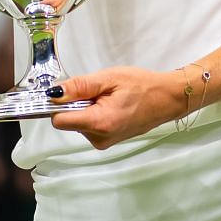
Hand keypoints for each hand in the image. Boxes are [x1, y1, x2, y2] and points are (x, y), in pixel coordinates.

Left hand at [48, 66, 192, 149]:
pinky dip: (93, 114)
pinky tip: (110, 105)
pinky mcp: (106, 141)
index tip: (67, 91)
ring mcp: (103, 142)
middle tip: (98, 91)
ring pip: (77, 123)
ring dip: (86, 108)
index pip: (59, 120)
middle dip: (76, 103)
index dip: (59, 104)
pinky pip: (88, 126)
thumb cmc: (142, 86)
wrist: (166, 99)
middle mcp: (99, 138)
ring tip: (108, 98)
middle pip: (67, 121)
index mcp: (99, 123)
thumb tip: (54, 94)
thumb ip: (79, 87)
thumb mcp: (109, 78)